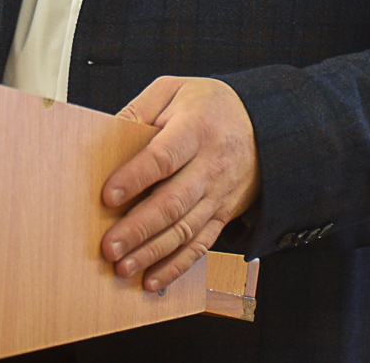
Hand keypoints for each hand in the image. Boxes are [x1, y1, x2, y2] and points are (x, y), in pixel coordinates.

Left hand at [99, 76, 259, 291]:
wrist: (264, 124)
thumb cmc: (209, 105)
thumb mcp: (175, 89)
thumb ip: (140, 108)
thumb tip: (105, 135)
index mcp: (196, 128)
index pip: (163, 157)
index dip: (135, 178)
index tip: (107, 196)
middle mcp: (210, 165)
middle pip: (173, 201)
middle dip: (139, 228)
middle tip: (109, 247)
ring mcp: (219, 193)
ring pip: (185, 230)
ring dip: (153, 253)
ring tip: (123, 267)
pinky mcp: (223, 214)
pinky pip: (201, 245)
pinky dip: (177, 266)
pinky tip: (153, 280)